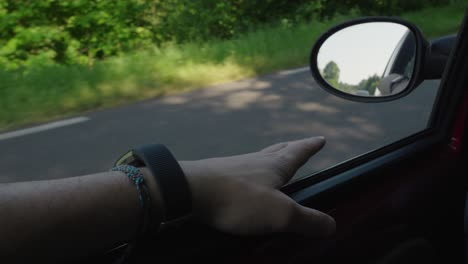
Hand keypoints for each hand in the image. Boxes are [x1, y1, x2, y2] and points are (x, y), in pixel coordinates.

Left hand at [180, 136, 335, 236]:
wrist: (190, 191)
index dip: (311, 147)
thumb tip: (332, 224)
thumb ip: (307, 220)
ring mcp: (236, 167)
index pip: (298, 152)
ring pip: (260, 159)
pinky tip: (247, 180)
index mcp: (275, 166)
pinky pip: (243, 171)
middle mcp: (256, 161)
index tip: (320, 138)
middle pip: (279, 150)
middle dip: (292, 148)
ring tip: (276, 161)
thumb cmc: (240, 199)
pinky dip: (253, 172)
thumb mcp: (280, 214)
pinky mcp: (219, 177)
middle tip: (301, 144)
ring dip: (272, 158)